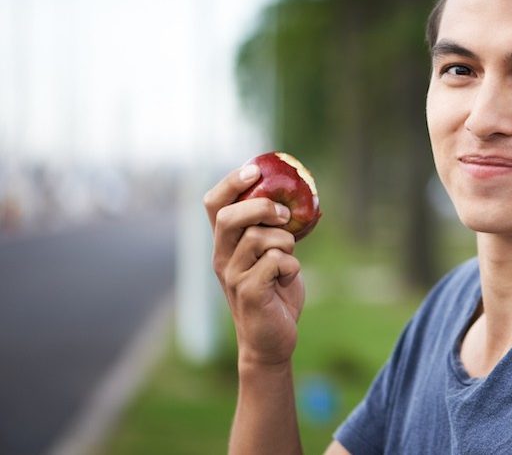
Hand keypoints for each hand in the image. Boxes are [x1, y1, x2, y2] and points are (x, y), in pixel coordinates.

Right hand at [203, 163, 304, 366]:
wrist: (271, 341)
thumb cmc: (275, 294)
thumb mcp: (272, 255)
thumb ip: (275, 230)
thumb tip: (298, 199)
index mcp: (225, 244)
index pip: (214, 204)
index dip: (231, 183)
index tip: (254, 170)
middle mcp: (221, 257)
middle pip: (230, 217)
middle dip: (262, 208)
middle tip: (285, 216)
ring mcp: (232, 275)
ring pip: (259, 238)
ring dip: (285, 243)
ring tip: (288, 259)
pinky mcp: (249, 292)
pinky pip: (276, 262)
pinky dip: (291, 266)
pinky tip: (288, 278)